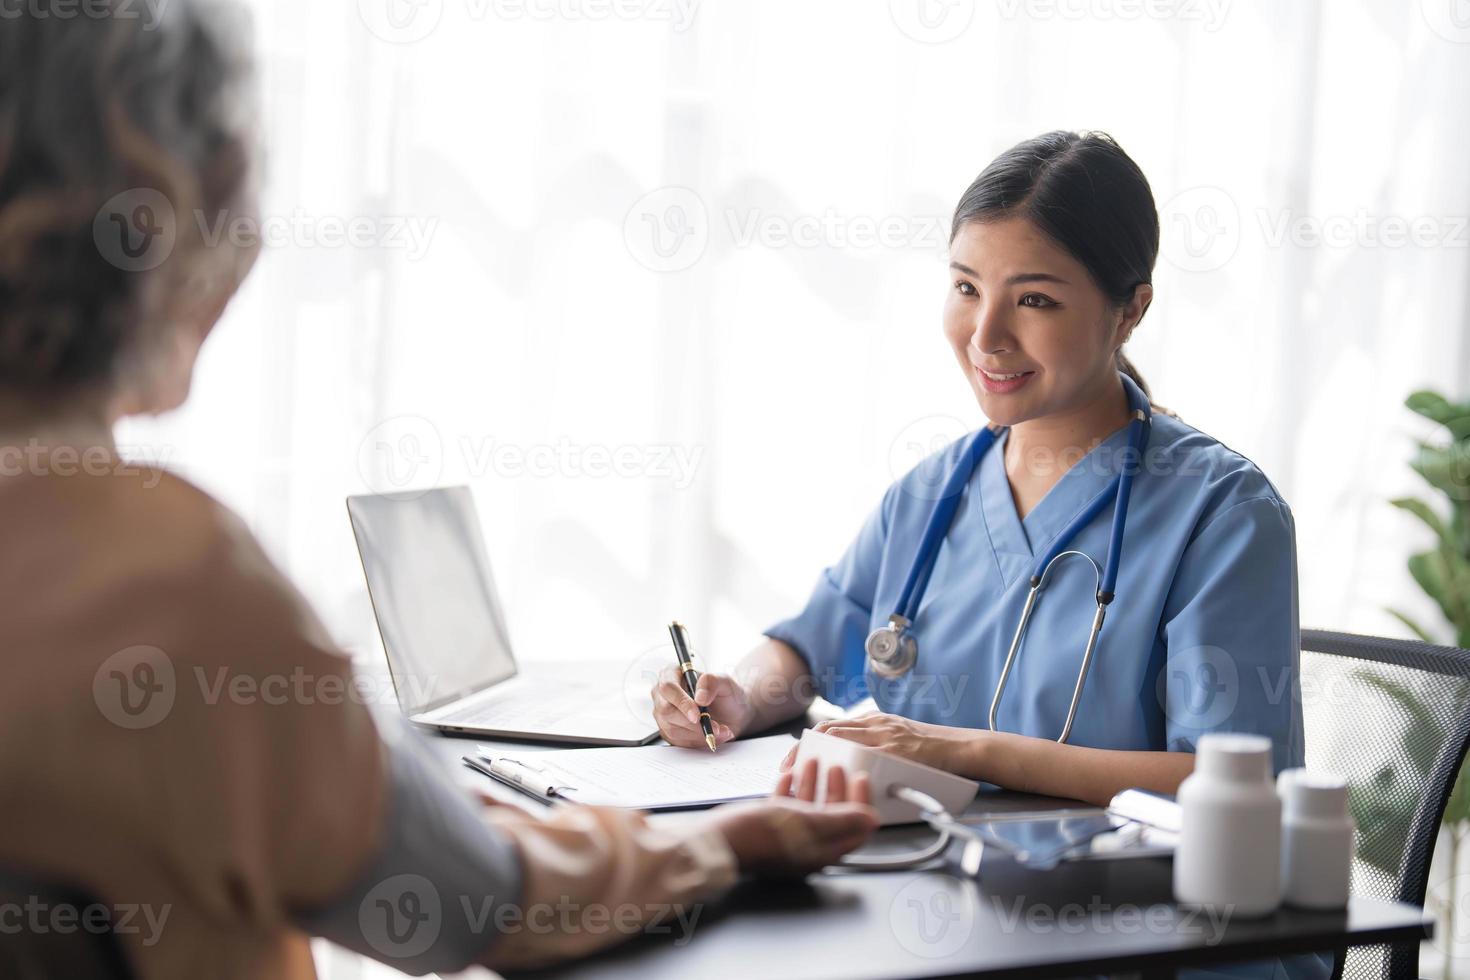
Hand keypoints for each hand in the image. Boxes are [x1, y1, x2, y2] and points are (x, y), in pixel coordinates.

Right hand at [650, 667, 750, 748]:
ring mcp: (663, 714)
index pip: (668, 687)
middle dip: (693, 724)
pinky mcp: (668, 731)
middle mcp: (663, 694)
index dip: (681, 702)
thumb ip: (712, 683)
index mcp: (672, 674)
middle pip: (666, 711)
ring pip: (672, 729)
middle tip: (715, 727)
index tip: (697, 716)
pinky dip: (699, 741)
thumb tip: (699, 697)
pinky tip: (712, 735)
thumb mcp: (725, 682)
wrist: (731, 713)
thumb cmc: (725, 694)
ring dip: (700, 734)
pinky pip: (678, 741)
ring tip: (720, 730)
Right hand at [709, 763, 876, 875]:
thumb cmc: (760, 835)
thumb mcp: (806, 822)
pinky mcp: (767, 830)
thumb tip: (871, 819)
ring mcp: (787, 839)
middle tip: (838, 765)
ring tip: (814, 762)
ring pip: (808, 808)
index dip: (861, 801)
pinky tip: (788, 776)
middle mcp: (807, 847)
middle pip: (832, 816)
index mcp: (822, 851)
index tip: (861, 777)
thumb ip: (841, 819)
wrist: (718, 842)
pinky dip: (790, 790)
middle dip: (837, 788)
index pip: (854, 828)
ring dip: (814, 784)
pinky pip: (785, 808)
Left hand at [778, 714, 978, 776]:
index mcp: (874, 722)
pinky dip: (844, 765)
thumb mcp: (898, 739)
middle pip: (827, 731)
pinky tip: (830, 778)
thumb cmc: (933, 751)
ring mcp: (885, 736)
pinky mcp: (897, 751)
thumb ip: (874, 745)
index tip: (791, 760)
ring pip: (840, 739)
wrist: (963, 748)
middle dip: (803, 751)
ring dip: (817, 758)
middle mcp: (876, 724)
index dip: (807, 744)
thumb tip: (848, 761)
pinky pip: (864, 755)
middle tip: (788, 771)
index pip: (830, 727)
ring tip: (802, 776)